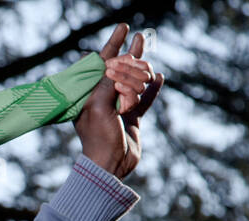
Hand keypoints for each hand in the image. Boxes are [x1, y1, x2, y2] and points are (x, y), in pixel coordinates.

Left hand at [76, 25, 164, 178]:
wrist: (110, 166)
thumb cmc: (99, 137)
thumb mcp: (99, 106)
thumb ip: (108, 84)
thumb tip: (114, 62)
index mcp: (89, 95)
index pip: (102, 64)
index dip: (113, 45)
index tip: (123, 27)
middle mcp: (103, 99)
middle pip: (121, 70)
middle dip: (131, 57)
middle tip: (141, 40)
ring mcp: (118, 108)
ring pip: (134, 82)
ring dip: (142, 74)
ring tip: (149, 68)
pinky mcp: (132, 118)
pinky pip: (145, 99)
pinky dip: (152, 89)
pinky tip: (158, 78)